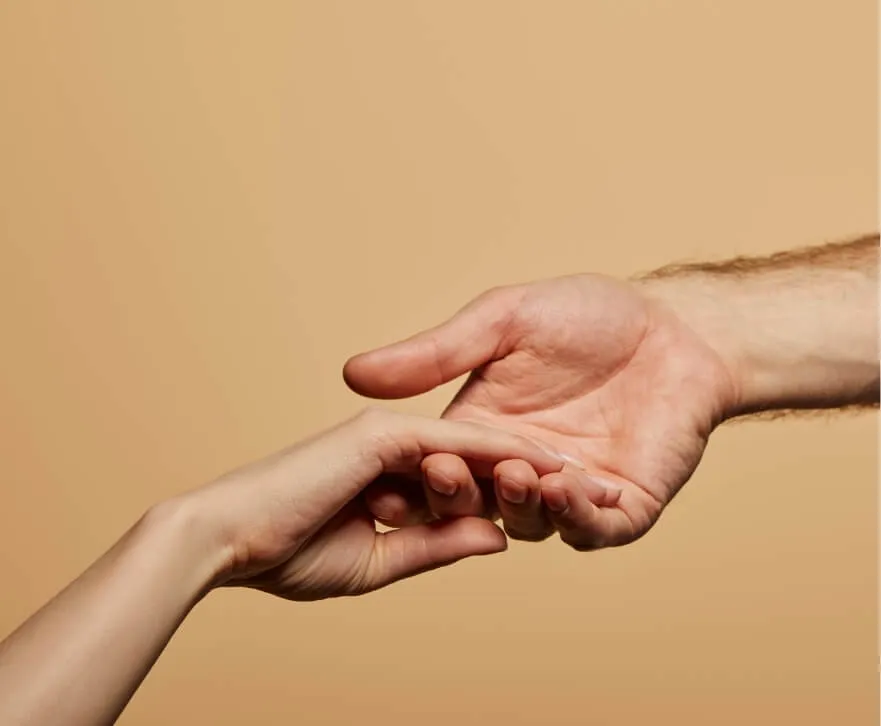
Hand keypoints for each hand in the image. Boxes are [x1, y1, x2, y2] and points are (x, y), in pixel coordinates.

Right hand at [173, 407, 563, 599]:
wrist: (213, 534)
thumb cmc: (278, 551)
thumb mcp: (377, 562)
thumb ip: (438, 545)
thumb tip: (499, 539)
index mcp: (392, 470)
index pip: (465, 484)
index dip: (511, 502)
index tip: (556, 520)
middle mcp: (399, 445)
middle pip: (484, 462)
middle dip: (539, 479)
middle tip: (591, 490)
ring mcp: (395, 437)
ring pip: (484, 451)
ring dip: (537, 469)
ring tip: (587, 483)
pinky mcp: (387, 436)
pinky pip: (466, 446)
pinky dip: (511, 460)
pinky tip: (557, 475)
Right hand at [343, 275, 737, 549]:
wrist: (673, 326)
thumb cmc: (587, 316)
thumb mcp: (502, 322)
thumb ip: (436, 353)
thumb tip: (352, 372)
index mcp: (481, 431)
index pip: (435, 469)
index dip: (411, 479)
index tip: (383, 478)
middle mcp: (519, 469)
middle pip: (475, 505)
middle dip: (456, 495)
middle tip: (444, 472)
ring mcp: (571, 493)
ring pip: (531, 523)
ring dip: (518, 504)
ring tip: (515, 472)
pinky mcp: (623, 506)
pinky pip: (594, 529)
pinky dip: (577, 518)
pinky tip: (567, 490)